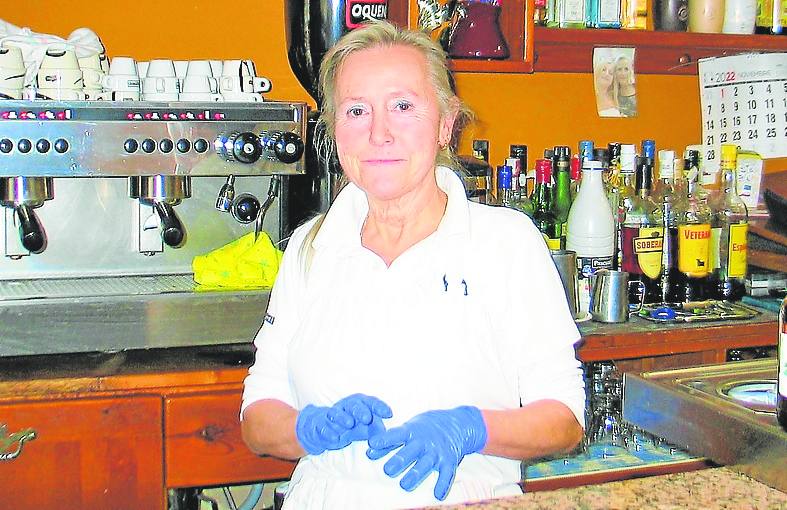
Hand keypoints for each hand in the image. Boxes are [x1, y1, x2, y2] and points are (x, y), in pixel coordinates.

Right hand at [296, 394, 392, 454]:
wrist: (320, 429)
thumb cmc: (347, 427)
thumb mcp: (363, 429)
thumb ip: (375, 431)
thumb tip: (388, 437)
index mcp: (358, 406)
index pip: (369, 403)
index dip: (378, 407)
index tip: (388, 414)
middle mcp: (345, 408)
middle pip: (353, 405)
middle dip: (360, 410)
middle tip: (367, 418)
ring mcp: (331, 416)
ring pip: (336, 413)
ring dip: (343, 418)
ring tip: (349, 424)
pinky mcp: (319, 426)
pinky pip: (323, 427)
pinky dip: (328, 432)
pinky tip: (335, 438)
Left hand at [366, 406, 486, 500]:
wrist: (457, 423)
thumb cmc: (425, 428)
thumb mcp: (408, 429)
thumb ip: (389, 442)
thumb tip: (369, 452)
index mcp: (412, 431)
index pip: (396, 434)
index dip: (384, 439)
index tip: (372, 444)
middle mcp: (424, 442)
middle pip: (410, 452)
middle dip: (399, 461)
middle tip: (388, 470)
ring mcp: (437, 452)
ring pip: (425, 464)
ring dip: (415, 474)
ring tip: (405, 485)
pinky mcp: (449, 460)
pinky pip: (447, 473)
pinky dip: (443, 484)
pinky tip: (438, 495)